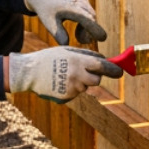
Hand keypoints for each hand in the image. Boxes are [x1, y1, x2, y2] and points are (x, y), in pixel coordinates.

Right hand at [9, 46, 123, 102]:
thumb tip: (103, 59)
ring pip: (85, 87)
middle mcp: (77, 76)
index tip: (120, 71)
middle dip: (95, 77)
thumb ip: (86, 55)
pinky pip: (75, 93)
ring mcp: (71, 88)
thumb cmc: (49, 58)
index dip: (113, 69)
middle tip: (86, 72)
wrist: (29, 72)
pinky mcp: (66, 97)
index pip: (102, 66)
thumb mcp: (67, 51)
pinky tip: (60, 82)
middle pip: (97, 81)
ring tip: (65, 75)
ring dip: (81, 82)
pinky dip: (71, 89)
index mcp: (78, 62)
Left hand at [23, 0, 106, 44]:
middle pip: (91, 19)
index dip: (95, 29)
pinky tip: (79, 27)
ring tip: (78, 37)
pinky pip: (88, 12)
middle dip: (89, 32)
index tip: (102, 38)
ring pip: (91, 16)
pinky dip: (86, 21)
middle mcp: (78, 0)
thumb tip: (67, 46)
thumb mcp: (49, 24)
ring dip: (87, 27)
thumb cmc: (46, 10)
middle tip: (81, 41)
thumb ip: (59, 34)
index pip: (86, 19)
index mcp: (69, 7)